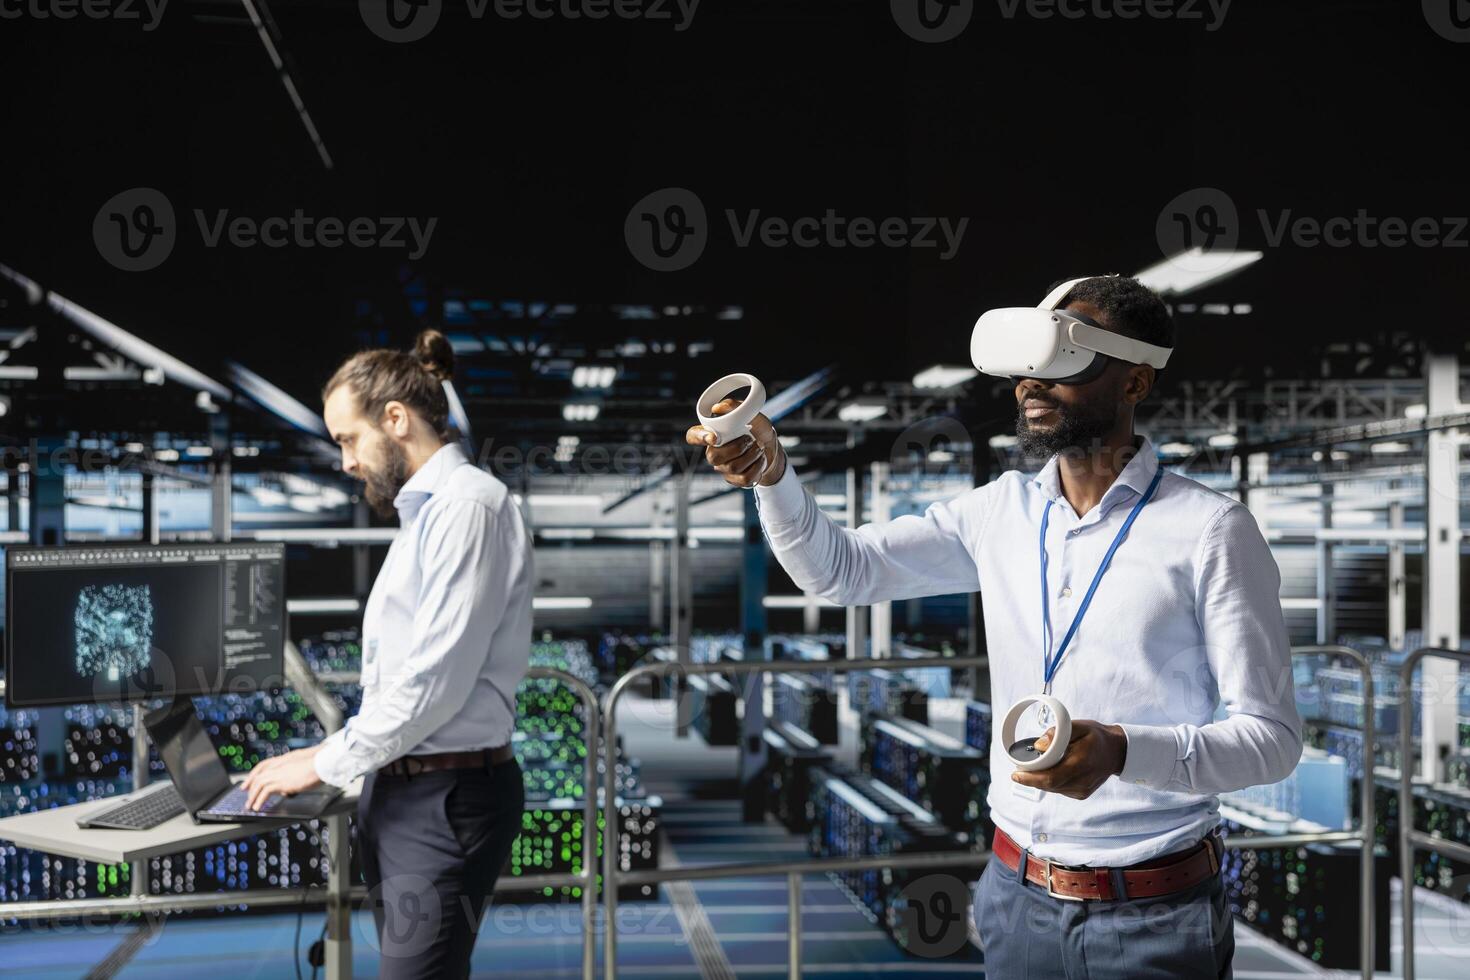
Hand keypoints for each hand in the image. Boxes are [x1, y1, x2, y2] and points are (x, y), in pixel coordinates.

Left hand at [241, 745, 323, 810]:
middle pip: (258, 778)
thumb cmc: (314, 769)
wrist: (320, 765)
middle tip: (248, 799)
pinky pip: (265, 792)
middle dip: (251, 789)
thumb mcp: (299, 774)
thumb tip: (285, 790)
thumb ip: (289, 780)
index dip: (253, 777)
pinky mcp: (281, 782)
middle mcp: (278, 768)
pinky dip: (259, 800)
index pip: (261, 768)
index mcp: (282, 764)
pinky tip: (258, 807)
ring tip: (251, 806)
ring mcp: (279, 774)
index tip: (248, 786)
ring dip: (253, 796)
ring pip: (258, 785)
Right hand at [684, 397, 786, 487]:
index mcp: (712, 433)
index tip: (714, 437)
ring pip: (732, 467)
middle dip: (736, 448)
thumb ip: (734, 407)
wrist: (772, 446)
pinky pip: (743, 478)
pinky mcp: (734, 479)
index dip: (699, 438)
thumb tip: (718, 408)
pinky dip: (757, 467)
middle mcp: (714, 451)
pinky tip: (760, 459)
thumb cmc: (757, 429)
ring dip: (751, 455)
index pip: (693, 436)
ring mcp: (723, 467)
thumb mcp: (750, 413)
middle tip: (749, 439)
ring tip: (758, 447)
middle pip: (713, 456)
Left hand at [1009, 719, 1126, 800]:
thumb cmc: (1096, 737)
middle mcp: (1082, 781)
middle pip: (1049, 785)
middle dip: (1031, 779)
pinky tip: (1052, 771)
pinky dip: (1051, 781)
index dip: (1030, 778)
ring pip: (1053, 788)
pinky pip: (1059, 789)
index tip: (1015, 774)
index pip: (1051, 777)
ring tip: (1035, 767)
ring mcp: (1082, 790)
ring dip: (1040, 780)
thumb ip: (1057, 733)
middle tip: (1019, 770)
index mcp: (1081, 763)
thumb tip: (1038, 745)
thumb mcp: (1078, 726)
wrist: (1116, 751)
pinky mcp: (1081, 794)